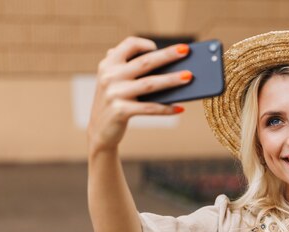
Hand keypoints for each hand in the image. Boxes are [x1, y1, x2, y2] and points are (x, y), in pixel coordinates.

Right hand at [87, 36, 192, 153]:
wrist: (100, 131)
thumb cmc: (115, 102)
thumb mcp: (115, 82)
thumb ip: (128, 68)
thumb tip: (164, 62)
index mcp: (108, 64)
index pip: (128, 44)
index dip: (145, 43)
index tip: (159, 47)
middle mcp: (110, 76)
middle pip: (145, 62)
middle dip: (167, 55)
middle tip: (186, 51)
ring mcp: (114, 94)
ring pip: (150, 84)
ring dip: (171, 80)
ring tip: (189, 77)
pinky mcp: (120, 111)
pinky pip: (149, 108)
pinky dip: (166, 109)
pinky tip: (180, 108)